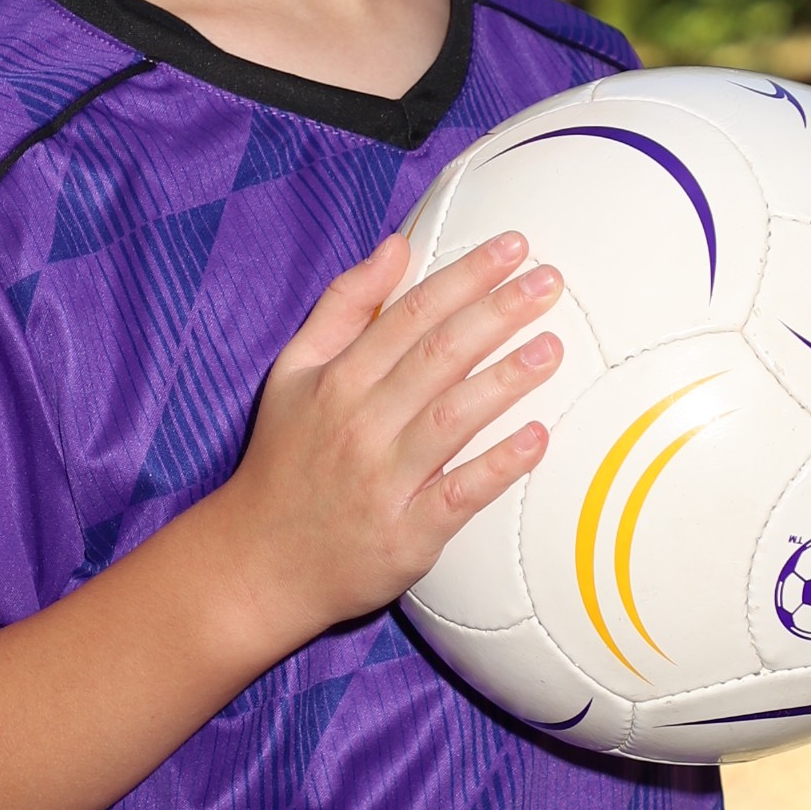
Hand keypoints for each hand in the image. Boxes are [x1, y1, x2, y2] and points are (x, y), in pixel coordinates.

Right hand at [208, 228, 561, 658]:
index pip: (410, 314)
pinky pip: (459, 496)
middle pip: (437, 357)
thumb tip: (396, 247)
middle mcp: (360, 425)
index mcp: (336, 381)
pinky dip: (497, 466)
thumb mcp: (292, 372)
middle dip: (496, 314)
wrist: (259, 562)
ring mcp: (383, 481)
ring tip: (551, 348)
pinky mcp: (407, 535)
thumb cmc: (286, 459)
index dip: (465, 276)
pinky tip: (538, 438)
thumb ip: (342, 307)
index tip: (513, 247)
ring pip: (451, 419)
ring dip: (504, 381)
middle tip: (549, 282)